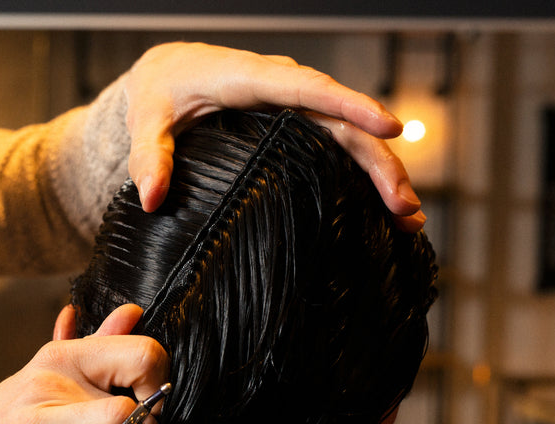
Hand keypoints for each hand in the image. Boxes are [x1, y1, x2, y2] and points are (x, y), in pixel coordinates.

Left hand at [123, 42, 425, 230]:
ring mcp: (295, 107)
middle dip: (378, 161)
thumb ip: (150, 156)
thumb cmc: (160, 93)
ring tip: (407, 217)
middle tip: (403, 205)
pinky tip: (385, 208)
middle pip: (342, 121)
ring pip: (348, 136)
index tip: (387, 128)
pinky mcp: (297, 125)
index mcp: (250, 78)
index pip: (308, 90)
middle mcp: (283, 89)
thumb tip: (153, 197)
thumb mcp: (147, 120)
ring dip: (381, 173)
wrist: (167, 74)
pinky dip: (363, 174)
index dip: (350, 106)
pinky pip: (338, 145)